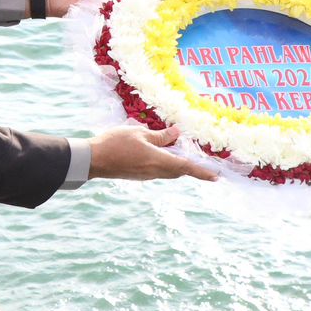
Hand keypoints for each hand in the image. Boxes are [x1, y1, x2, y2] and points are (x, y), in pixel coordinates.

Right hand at [87, 124, 218, 182]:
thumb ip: (159, 135)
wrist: (93, 160)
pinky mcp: (138, 175)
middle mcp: (155, 172)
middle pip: (179, 171)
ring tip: (181, 154)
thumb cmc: (115, 143)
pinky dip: (165, 164)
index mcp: (158, 161)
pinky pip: (157, 170)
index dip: (203, 172)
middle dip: (191, 168)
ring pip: (168, 171)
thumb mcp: (139, 133)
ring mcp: (146, 175)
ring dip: (177, 165)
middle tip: (203, 165)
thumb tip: (176, 133)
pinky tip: (160, 153)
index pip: (186, 167)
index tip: (217, 178)